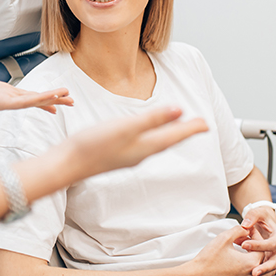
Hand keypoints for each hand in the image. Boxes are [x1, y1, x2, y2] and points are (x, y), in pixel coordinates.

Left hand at [0, 64, 73, 112]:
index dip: (43, 97)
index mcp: (3, 92)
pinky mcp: (4, 104)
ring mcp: (6, 103)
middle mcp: (7, 99)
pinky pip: (26, 102)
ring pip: (35, 101)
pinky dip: (41, 99)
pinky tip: (53, 97)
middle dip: (54, 100)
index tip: (57, 99)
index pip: (28, 95)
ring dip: (52, 99)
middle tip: (72, 102)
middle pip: (36, 100)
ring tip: (69, 98)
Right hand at [66, 106, 207, 180]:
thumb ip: (152, 119)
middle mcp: (140, 153)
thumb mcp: (126, 128)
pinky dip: (152, 137)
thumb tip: (179, 110)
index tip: (207, 123)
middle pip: (168, 141)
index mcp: (146, 146)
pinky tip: (145, 135)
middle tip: (198, 126)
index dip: (191, 128)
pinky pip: (143, 145)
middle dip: (183, 132)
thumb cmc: (93, 146)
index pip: (175, 136)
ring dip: (169, 135)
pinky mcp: (116, 154)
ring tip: (176, 128)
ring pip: (156, 144)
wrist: (68, 164)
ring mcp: (128, 156)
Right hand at [186, 226, 263, 275]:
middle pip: (259, 257)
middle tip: (241, 238)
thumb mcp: (223, 238)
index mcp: (251, 263)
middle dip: (252, 245)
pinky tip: (233, 259)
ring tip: (238, 248)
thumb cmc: (209, 259)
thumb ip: (238, 230)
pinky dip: (244, 265)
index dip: (255, 236)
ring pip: (254, 266)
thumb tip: (246, 229)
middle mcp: (252, 275)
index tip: (247, 230)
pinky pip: (247, 274)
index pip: (262, 247)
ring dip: (248, 256)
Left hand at [240, 207, 275, 275]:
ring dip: (264, 274)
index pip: (270, 243)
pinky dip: (262, 275)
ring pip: (272, 268)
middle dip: (265, 267)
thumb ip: (251, 216)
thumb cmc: (260, 218)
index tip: (244, 245)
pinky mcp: (269, 261)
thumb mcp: (257, 213)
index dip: (258, 245)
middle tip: (254, 272)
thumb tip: (245, 225)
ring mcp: (274, 257)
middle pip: (275, 260)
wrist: (263, 224)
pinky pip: (267, 270)